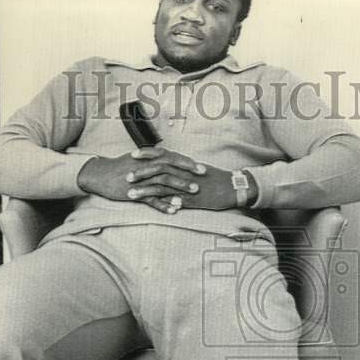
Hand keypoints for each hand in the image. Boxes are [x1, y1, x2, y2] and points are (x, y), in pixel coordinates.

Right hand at [77, 150, 203, 213]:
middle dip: (188, 172)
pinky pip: (151, 199)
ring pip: (164, 182)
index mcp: (150, 158)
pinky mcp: (135, 192)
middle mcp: (147, 166)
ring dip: (180, 187)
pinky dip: (163, 205)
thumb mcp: (138, 162)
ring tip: (194, 193)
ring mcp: (142, 180)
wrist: (100, 175)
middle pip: (172, 167)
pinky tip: (174, 210)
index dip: (188, 163)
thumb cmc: (120, 168)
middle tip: (203, 178)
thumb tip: (169, 163)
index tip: (202, 168)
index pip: (173, 158)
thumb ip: (154, 161)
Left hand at [127, 147, 244, 211]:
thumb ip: (183, 168)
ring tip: (129, 194)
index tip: (133, 154)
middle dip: (140, 172)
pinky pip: (172, 200)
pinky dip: (160, 203)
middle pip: (158, 169)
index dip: (147, 154)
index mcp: (184, 163)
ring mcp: (185, 185)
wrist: (233, 188)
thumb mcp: (197, 170)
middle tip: (126, 176)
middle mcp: (183, 172)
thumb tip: (172, 166)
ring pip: (161, 185)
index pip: (163, 154)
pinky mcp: (190, 199)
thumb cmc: (216, 179)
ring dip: (144, 189)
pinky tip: (148, 206)